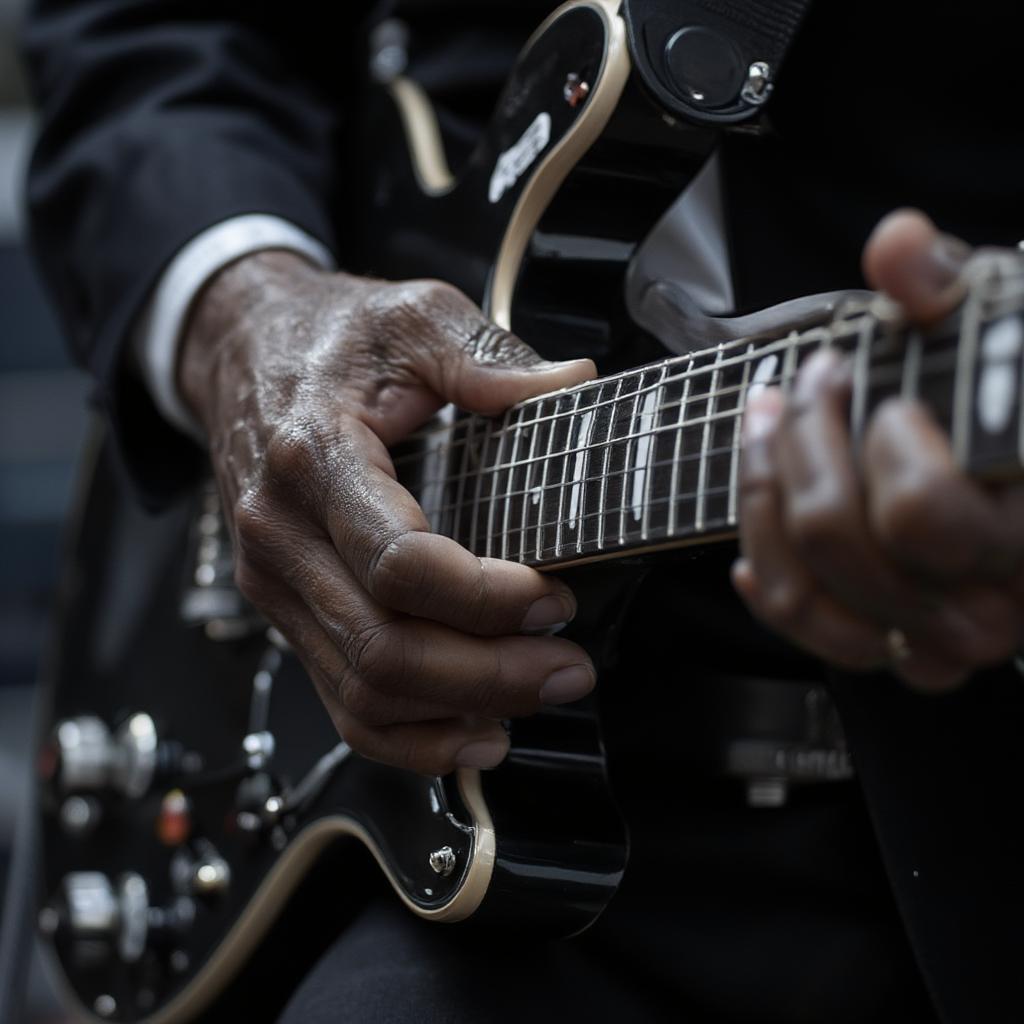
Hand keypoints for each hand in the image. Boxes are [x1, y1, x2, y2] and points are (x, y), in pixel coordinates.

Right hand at [179, 251, 597, 772]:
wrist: (240, 348)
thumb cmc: (330, 337)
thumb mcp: (411, 316)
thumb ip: (487, 355)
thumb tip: (574, 385)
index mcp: (314, 458)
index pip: (398, 564)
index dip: (484, 597)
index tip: (553, 596)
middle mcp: (282, 536)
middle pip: (384, 648)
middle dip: (490, 673)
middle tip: (568, 666)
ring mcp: (276, 584)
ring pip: (364, 690)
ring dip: (459, 711)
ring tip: (539, 694)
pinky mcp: (287, 609)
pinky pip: (340, 699)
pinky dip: (409, 735)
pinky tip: (473, 732)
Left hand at [733, 210, 1023, 690]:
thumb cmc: (1020, 394)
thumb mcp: (1002, 329)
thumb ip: (949, 289)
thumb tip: (895, 244)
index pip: (918, 512)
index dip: (884, 445)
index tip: (887, 396)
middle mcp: (988, 602)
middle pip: (839, 540)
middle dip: (803, 446)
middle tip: (810, 386)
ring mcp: (939, 638)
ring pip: (805, 590)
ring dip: (764, 496)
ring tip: (769, 425)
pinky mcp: (901, 651)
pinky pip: (805, 628)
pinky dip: (768, 574)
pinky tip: (754, 539)